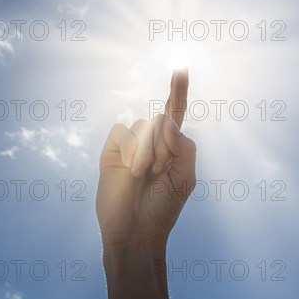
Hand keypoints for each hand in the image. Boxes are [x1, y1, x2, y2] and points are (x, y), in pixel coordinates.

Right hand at [96, 69, 196, 250]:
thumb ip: (184, 145)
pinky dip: (130, 150)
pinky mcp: (112, 150)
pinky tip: (128, 170)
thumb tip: (165, 119)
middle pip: (162, 120)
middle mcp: (151, 141)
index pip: (175, 112)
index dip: (177, 90)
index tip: (180, 67)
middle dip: (165, 148)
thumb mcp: (186, 177)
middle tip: (158, 174)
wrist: (135, 230)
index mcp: (171, 146)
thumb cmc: (163, 206)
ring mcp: (130, 145)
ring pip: (144, 125)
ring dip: (148, 153)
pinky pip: (123, 132)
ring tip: (142, 176)